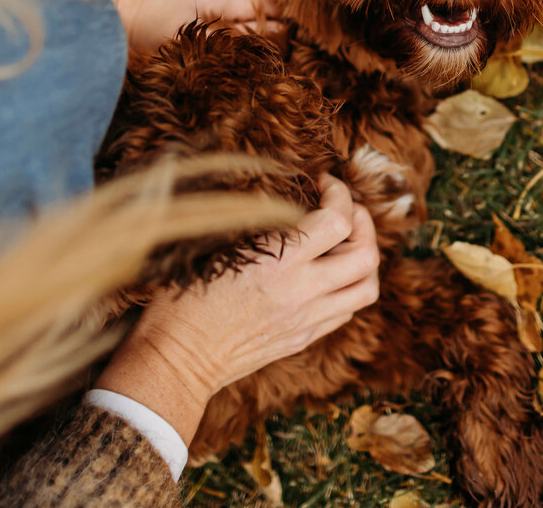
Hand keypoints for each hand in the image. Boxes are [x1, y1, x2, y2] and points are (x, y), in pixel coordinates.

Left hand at [95, 0, 278, 51]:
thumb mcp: (194, 42)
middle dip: (266, 16)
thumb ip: (237, 36)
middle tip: (253, 35)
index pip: (265, 7)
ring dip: (255, 3)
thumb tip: (278, 32)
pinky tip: (225, 1)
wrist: (129, 1)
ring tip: (233, 19)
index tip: (269, 43)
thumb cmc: (156, 30)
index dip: (273, 27)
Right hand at [95, 175, 379, 444]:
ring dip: (365, 258)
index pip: (337, 221)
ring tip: (347, 242)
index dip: (339, 193)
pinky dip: (348, 286)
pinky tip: (329, 273)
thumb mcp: (215, 246)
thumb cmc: (184, 297)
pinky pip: (346, 310)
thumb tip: (284, 199)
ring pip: (366, 289)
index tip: (324, 181)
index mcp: (277, 264)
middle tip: (346, 209)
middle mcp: (300, 292)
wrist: (176, 360)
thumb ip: (258, 224)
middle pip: (366, 255)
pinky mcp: (303, 339)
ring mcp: (306, 320)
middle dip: (363, 222)